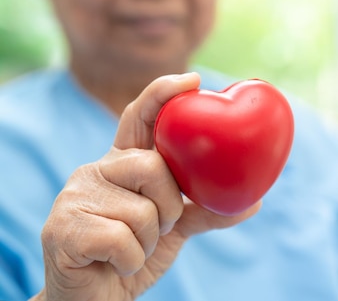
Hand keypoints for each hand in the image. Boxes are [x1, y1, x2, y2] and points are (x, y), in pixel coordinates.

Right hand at [31, 73, 260, 300]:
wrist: (93, 300)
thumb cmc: (132, 254)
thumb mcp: (174, 229)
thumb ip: (205, 210)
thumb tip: (254, 201)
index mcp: (122, 164)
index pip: (140, 118)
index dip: (163, 94)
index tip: (193, 79)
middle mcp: (96, 170)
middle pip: (151, 165)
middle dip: (168, 205)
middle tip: (161, 227)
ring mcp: (74, 197)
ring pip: (140, 210)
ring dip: (149, 240)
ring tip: (132, 248)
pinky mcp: (62, 228)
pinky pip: (122, 240)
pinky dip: (132, 260)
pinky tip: (116, 263)